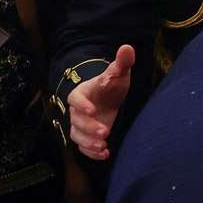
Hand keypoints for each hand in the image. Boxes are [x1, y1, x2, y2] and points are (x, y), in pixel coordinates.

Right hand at [67, 45, 134, 160]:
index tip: (91, 110)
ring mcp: (81, 124)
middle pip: (76, 120)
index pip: (75, 98)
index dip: (81, 104)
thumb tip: (127, 47)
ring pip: (77, 135)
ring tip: (103, 147)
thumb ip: (121, 63)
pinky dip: (91, 152)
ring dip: (88, 143)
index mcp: (82, 93)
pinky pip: (83, 146)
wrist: (109, 97)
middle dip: (88, 127)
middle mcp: (78, 110)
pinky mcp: (86, 136)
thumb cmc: (111, 84)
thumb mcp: (118, 73)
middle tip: (104, 132)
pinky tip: (106, 154)